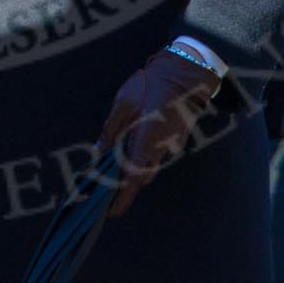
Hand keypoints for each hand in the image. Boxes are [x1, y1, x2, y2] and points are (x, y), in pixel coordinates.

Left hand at [96, 49, 220, 217]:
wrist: (184, 72)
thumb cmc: (150, 85)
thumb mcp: (123, 104)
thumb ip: (111, 130)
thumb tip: (98, 153)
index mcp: (145, 141)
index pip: (133, 179)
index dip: (122, 198)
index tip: (112, 211)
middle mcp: (161, 148)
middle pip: (141, 175)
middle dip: (125, 182)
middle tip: (106, 181)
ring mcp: (171, 144)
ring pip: (149, 163)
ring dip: (135, 165)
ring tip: (116, 156)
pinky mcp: (176, 138)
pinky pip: (157, 152)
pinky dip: (145, 152)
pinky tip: (135, 137)